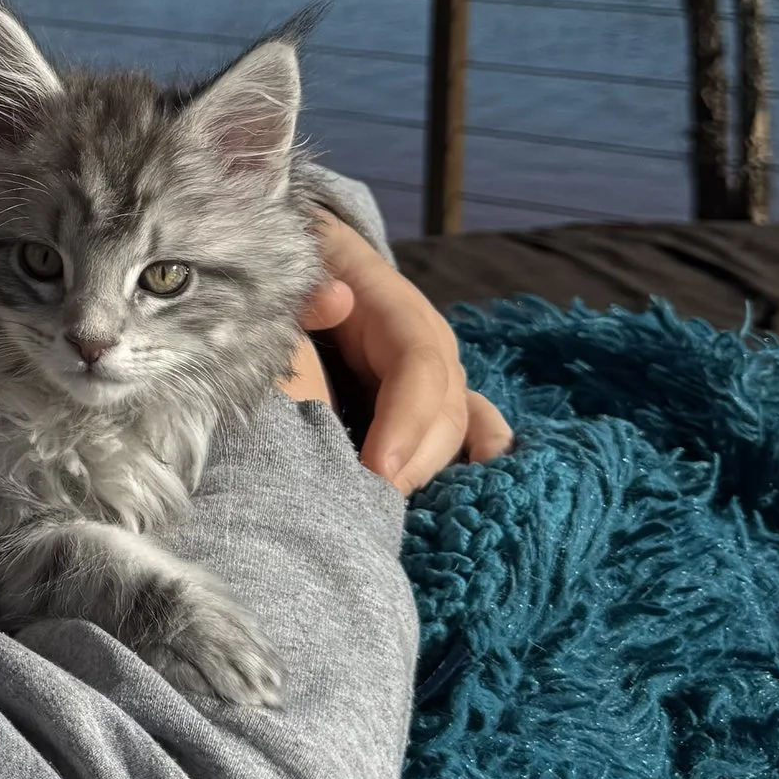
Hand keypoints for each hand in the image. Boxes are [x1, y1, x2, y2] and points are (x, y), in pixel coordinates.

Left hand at [296, 214, 513, 493]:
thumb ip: (306, 290)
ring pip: (455, 427)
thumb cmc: (298, 273)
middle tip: (372, 505)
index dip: (405, 419)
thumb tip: (336, 300)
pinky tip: (482, 487)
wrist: (310, 269)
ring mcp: (437, 373)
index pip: (417, 364)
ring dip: (431, 469)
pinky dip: (479, 456)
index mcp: (395, 309)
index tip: (379, 468)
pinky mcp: (431, 401)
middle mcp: (427, 343)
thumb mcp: (295, 271)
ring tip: (393, 510)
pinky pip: (471, 428)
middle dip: (414, 459)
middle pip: (441, 406)